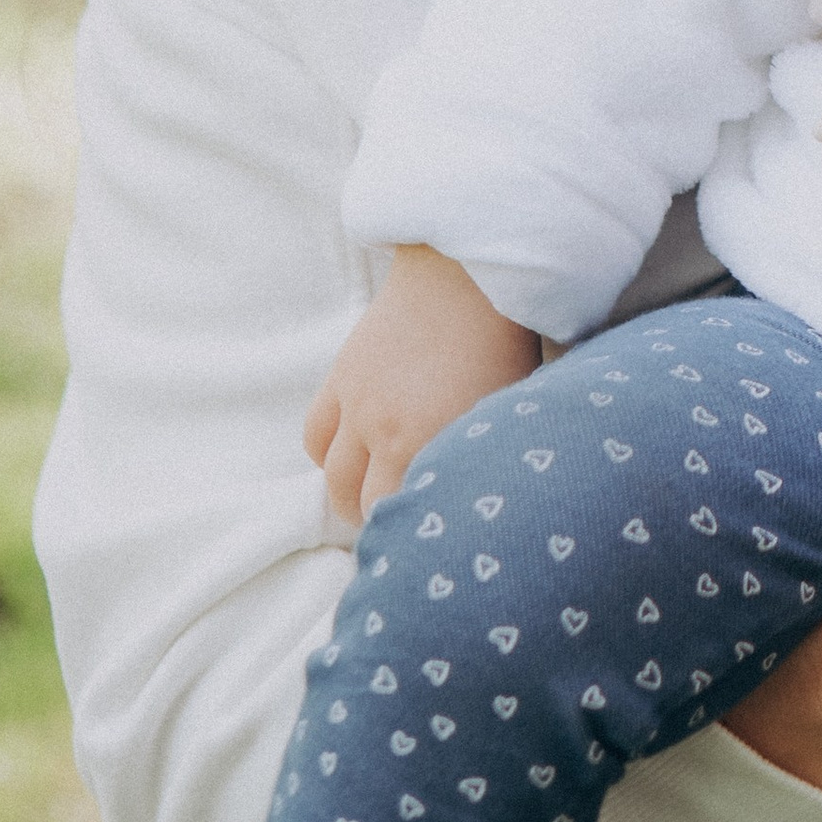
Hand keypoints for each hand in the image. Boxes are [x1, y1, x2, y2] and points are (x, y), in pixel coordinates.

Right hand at [305, 243, 542, 524]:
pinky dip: (327, 456)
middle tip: (398, 534)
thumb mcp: (506, 407)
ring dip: (347, 498)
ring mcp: (357, 403)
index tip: (427, 548)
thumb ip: (483, 456)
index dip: (412, 537)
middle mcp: (385, 430)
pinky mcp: (341, 377)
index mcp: (431, 441)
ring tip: (369, 506)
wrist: (464, 272)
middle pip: (360, 505)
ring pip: (331, 476)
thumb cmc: (503, 339)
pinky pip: (315, 435)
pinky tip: (350, 459)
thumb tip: (486, 497)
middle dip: (378, 527)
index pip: (403, 515)